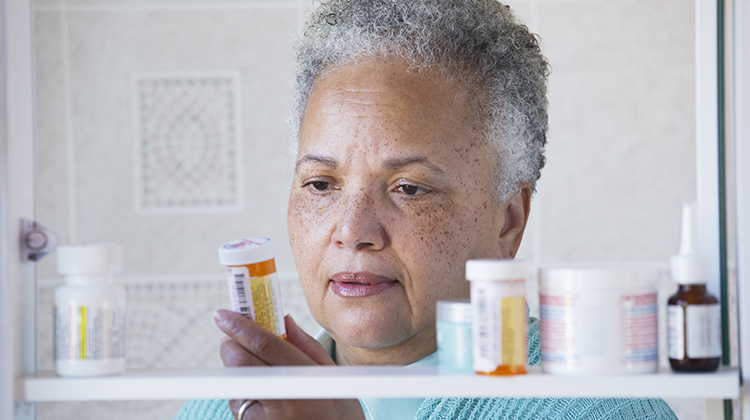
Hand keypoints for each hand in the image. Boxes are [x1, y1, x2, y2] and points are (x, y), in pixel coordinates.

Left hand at [214, 310, 365, 419]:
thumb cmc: (341, 417)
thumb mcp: (333, 378)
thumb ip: (305, 345)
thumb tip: (283, 320)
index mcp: (307, 383)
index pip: (265, 345)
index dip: (241, 326)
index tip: (225, 315)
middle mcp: (283, 404)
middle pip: (240, 363)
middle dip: (231, 345)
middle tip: (232, 337)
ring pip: (236, 386)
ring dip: (239, 374)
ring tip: (263, 378)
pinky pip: (239, 408)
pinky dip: (244, 397)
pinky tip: (265, 401)